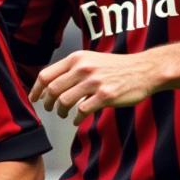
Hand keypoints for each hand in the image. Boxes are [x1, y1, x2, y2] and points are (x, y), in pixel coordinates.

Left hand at [30, 50, 157, 123]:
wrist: (144, 69)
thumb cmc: (117, 67)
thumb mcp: (91, 59)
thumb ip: (73, 69)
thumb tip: (51, 84)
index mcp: (77, 58)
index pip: (46, 74)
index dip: (36, 89)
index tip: (34, 99)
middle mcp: (83, 68)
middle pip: (52, 90)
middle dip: (47, 103)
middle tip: (50, 109)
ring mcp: (94, 82)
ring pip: (64, 101)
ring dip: (61, 111)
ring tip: (64, 114)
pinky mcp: (106, 96)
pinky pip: (82, 111)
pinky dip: (76, 118)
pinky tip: (77, 120)